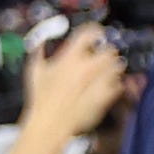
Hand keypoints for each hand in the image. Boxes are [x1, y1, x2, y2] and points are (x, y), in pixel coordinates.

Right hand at [19, 24, 126, 142]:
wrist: (51, 123)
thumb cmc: (40, 98)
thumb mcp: (34, 70)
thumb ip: (40, 51)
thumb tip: (41, 40)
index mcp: (70, 57)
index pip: (90, 34)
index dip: (94, 30)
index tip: (95, 33)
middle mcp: (88, 67)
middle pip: (109, 50)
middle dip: (106, 50)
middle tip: (101, 53)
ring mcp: (99, 82)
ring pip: (117, 66)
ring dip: (112, 65)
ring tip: (105, 68)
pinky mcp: (106, 96)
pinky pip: (118, 84)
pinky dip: (114, 82)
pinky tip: (107, 85)